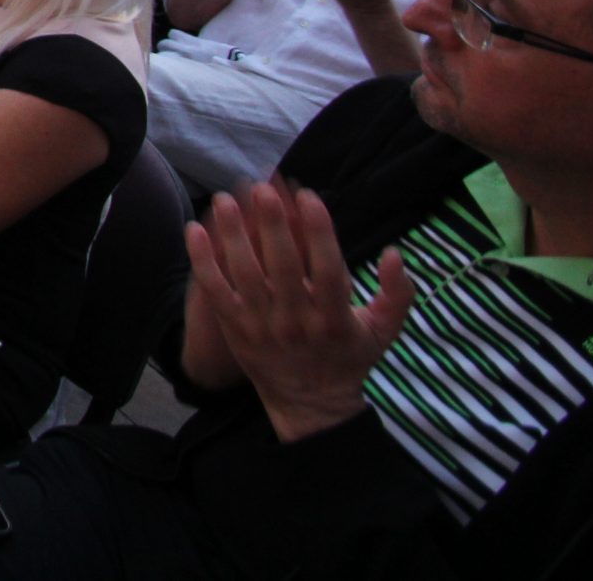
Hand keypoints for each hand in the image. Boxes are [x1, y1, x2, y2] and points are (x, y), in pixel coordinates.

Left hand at [185, 184, 414, 442]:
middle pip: (282, 266)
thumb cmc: (349, 358)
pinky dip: (203, 261)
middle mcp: (296, 321)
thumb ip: (398, 293)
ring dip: (232, 235)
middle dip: (271, 225)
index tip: (310, 196)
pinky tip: (194, 230)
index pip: (328, 269)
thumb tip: (395, 254)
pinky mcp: (235, 328)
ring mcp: (262, 325)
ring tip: (224, 200)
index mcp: (334, 318)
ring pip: (244, 274)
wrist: (310, 403)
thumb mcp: (383, 330)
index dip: (319, 232)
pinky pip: (216, 291)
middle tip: (262, 188)